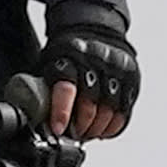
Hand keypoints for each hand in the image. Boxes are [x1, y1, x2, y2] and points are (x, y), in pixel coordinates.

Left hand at [39, 23, 138, 139]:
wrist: (94, 32)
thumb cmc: (67, 55)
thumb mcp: (49, 64)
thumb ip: (44, 90)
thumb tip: (34, 123)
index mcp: (68, 56)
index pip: (66, 88)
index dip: (62, 112)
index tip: (58, 129)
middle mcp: (95, 59)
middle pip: (91, 103)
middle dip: (81, 126)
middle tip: (74, 134)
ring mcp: (117, 67)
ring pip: (110, 110)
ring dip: (97, 129)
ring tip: (87, 133)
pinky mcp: (132, 77)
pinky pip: (125, 111)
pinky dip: (113, 127)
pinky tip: (103, 130)